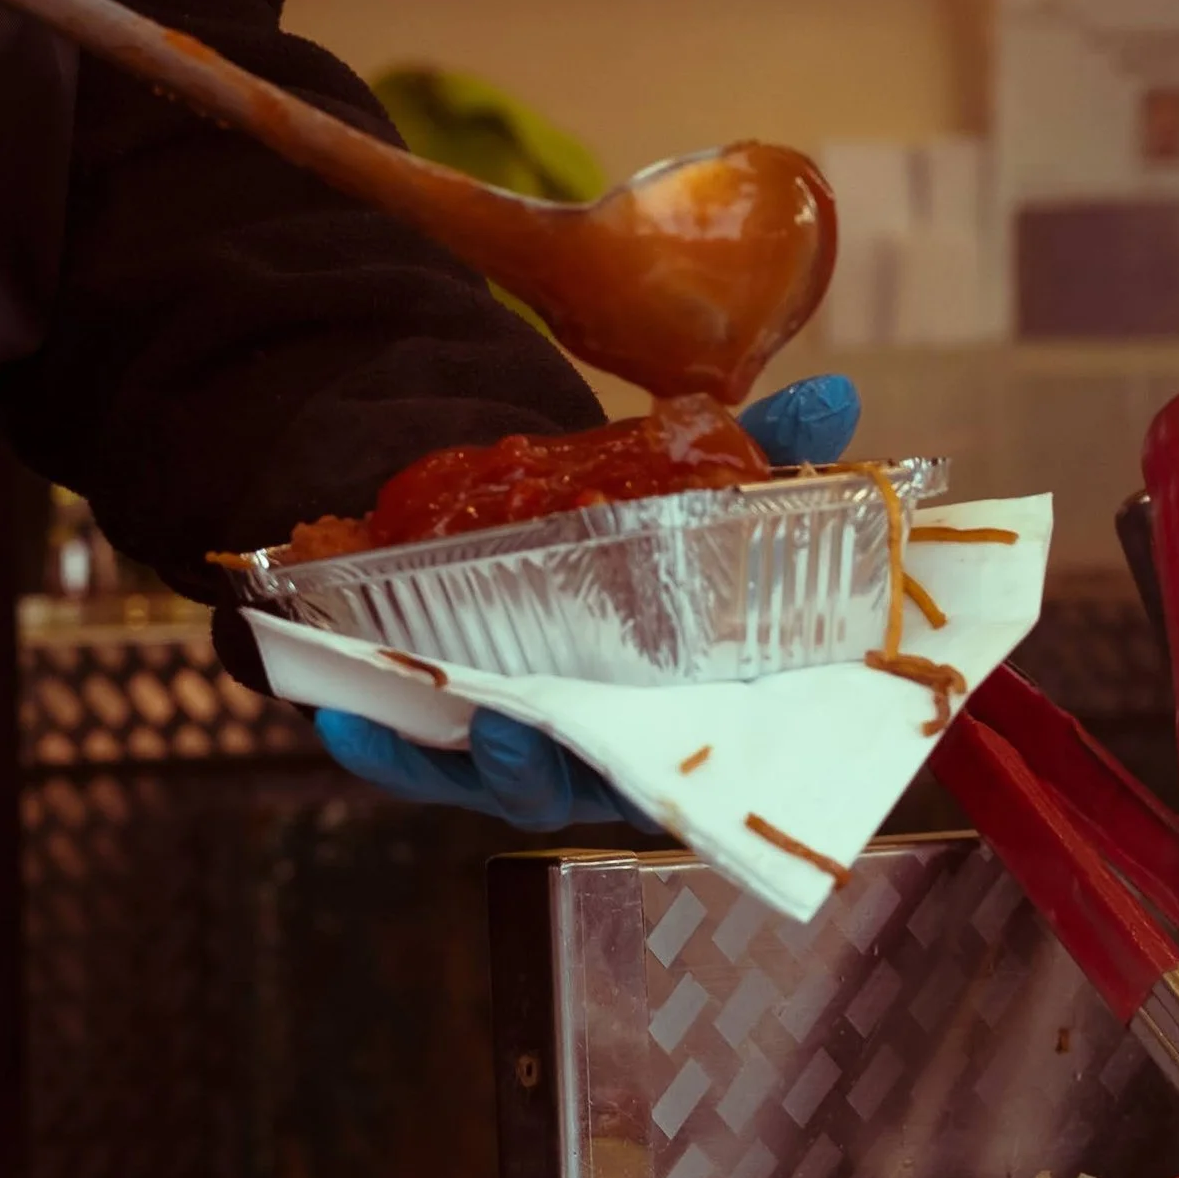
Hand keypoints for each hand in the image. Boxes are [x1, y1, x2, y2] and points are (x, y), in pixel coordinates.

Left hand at [314, 371, 861, 829]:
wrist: (522, 532)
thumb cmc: (628, 540)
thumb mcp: (688, 490)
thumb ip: (762, 456)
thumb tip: (838, 398)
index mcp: (666, 715)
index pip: (663, 765)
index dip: (653, 770)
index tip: (635, 754)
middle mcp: (588, 743)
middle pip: (564, 779)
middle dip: (536, 766)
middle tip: (511, 734)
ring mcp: (508, 740)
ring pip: (478, 772)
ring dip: (445, 753)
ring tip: (421, 718)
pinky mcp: (437, 730)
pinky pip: (406, 752)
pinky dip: (377, 741)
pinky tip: (341, 717)